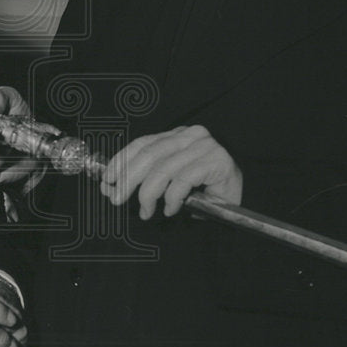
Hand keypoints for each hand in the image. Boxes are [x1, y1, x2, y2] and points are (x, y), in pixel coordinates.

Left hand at [101, 125, 242, 219]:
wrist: (239, 200)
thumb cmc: (203, 191)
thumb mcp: (170, 181)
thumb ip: (146, 178)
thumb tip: (112, 186)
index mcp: (177, 135)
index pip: (142, 143)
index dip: (121, 161)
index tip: (107, 179)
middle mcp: (190, 136)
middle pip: (149, 154)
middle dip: (128, 179)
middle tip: (117, 198)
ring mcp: (205, 146)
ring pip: (164, 168)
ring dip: (148, 194)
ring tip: (145, 211)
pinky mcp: (216, 161)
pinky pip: (183, 180)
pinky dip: (172, 198)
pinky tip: (169, 209)